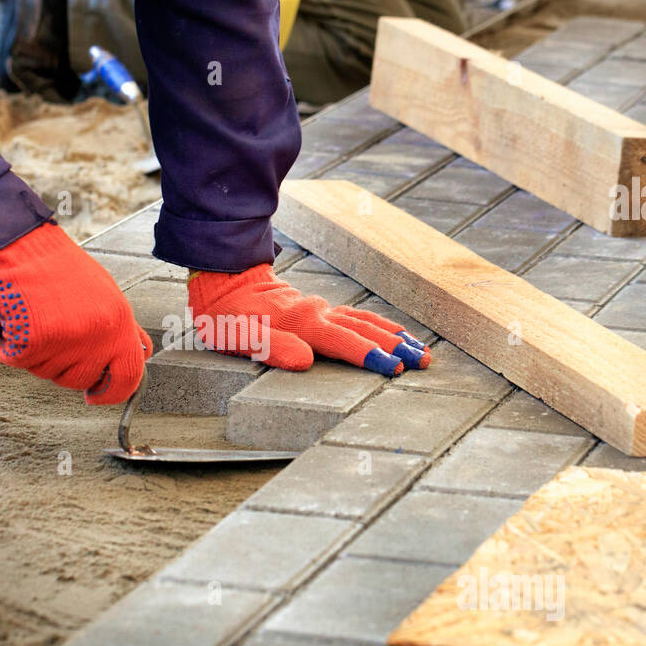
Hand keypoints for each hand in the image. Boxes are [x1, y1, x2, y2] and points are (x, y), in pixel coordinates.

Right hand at [0, 222, 150, 403]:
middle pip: (79, 379)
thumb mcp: (106, 293)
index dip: (113, 393)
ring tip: (30, 315)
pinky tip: (7, 319)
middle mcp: (97, 335)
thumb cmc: (59, 264)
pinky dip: (3, 345)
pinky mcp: (32, 341)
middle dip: (61, 367)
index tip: (97, 397)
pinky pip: (14, 359)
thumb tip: (141, 354)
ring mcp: (66, 341)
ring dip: (32, 353)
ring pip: (44, 373)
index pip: (128, 375)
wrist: (22, 240)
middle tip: (48, 336)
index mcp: (118, 322)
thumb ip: (123, 328)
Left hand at [187, 264, 429, 376]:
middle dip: (395, 347)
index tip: (396, 368)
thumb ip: (273, 347)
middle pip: (364, 331)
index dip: (371, 357)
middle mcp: (318, 314)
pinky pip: (356, 316)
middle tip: (423, 361)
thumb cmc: (227, 314)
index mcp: (302, 324)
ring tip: (420, 349)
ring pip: (365, 321)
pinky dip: (378, 324)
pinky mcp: (317, 309)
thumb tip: (306, 360)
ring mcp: (320, 309)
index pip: (344, 343)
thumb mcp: (239, 336)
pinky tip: (391, 331)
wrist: (222, 278)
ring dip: (393, 336)